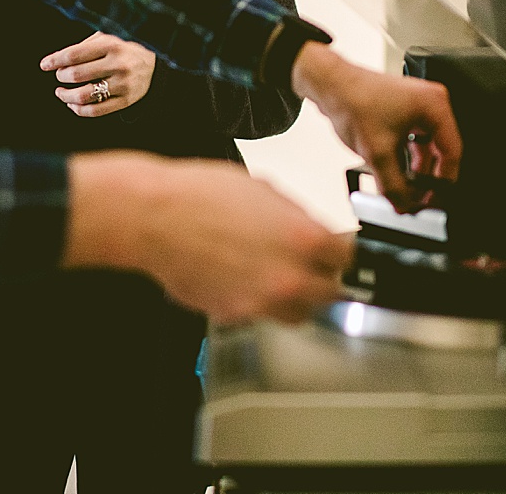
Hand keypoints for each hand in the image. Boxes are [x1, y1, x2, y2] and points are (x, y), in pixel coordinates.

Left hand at [40, 32, 155, 116]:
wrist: (155, 65)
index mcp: (111, 45)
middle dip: (61, 76)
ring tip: (61, 92)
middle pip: (76, 75)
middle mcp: (118, 65)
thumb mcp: (108, 38)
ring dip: (66, 96)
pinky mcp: (126, 101)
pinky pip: (96, 111)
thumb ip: (84, 46)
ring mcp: (123, 85)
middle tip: (59, 76)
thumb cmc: (123, 48)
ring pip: (84, 96)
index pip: (74, 54)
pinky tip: (72, 104)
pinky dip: (78, 110)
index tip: (44, 65)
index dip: (55, 60)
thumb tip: (56, 60)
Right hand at [63, 151, 354, 323]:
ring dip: (297, 298)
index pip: (351, 260)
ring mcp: (261, 302)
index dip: (347, 254)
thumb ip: (297, 217)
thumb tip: (312, 230)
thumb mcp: (265, 189)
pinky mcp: (233, 315)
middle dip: (325, 279)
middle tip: (315, 267)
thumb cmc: (202, 194)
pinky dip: (258, 301)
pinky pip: (259, 314)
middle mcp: (289, 278)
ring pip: (298, 313)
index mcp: (305, 239)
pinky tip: (241, 278)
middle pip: (331, 294)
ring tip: (279, 277)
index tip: (343, 254)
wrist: (154, 217)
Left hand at [290, 42, 460, 213]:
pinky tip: (397, 177)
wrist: (330, 85)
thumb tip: (404, 206)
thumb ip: (394, 186)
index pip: (453, 151)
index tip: (436, 200)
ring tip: (407, 193)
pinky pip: (413, 142)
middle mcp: (431, 103)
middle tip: (421, 201)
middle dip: (428, 179)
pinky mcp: (404, 112)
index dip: (445, 181)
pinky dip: (407, 160)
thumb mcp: (377, 153)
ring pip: (426, 149)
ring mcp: (418, 107)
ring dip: (416, 172)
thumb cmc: (354, 100)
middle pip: (440, 151)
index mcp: (435, 106)